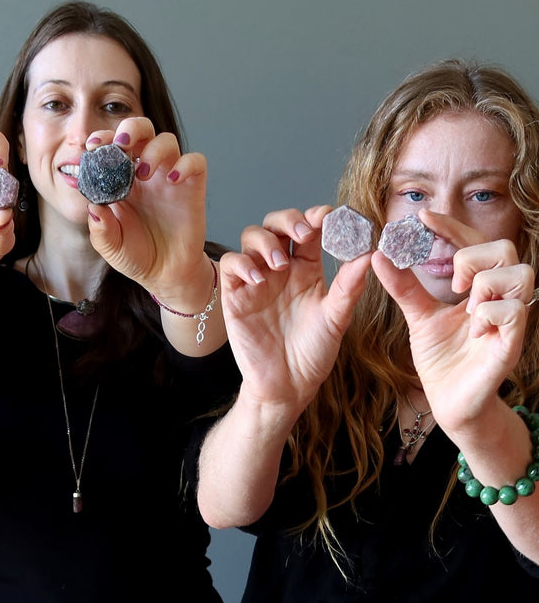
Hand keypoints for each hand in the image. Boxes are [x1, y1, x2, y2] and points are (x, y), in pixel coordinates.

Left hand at [84, 117, 212, 308]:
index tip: (93, 145)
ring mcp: (169, 177)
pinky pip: (196, 162)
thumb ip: (100, 228)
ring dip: (154, 148)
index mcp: (121, 179)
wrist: (165, 274)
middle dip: (131, 129)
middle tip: (122, 145)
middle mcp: (145, 172)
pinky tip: (174, 179)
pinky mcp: (192, 187)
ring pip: (167, 140)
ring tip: (144, 173)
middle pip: (142, 130)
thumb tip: (93, 206)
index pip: (112, 146)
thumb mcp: (110, 246)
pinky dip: (186, 163)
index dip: (104, 139)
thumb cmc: (136, 255)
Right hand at [220, 206, 371, 412]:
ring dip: (266, 241)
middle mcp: (281, 269)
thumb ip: (349, 286)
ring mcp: (257, 279)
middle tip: (303, 232)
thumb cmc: (313, 353)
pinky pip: (232, 264)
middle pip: (277, 224)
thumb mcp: (336, 318)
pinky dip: (243, 263)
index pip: (310, 230)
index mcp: (308, 269)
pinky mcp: (235, 294)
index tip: (332, 218)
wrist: (287, 385)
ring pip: (252, 237)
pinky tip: (258, 278)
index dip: (317, 217)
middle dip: (288, 219)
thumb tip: (370, 254)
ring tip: (279, 264)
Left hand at [374, 236, 532, 432]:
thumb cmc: (441, 357)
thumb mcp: (417, 315)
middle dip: (472, 257)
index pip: (473, 242)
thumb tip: (379, 254)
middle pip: (504, 248)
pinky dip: (489, 314)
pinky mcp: (514, 342)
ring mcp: (511, 318)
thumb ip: (403, 286)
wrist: (449, 401)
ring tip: (465, 308)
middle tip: (452, 284)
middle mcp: (500, 297)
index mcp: (478, 286)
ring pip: (519, 273)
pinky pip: (514, 310)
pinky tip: (473, 330)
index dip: (451, 226)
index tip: (422, 217)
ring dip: (484, 284)